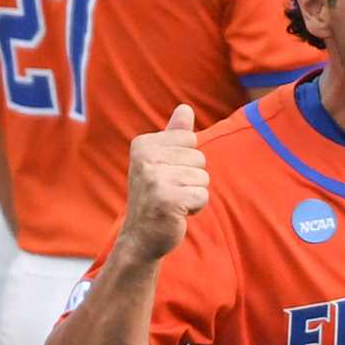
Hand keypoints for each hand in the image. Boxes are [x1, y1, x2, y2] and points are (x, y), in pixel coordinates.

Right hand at [118, 104, 208, 263]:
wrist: (141, 237)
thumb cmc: (156, 196)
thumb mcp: (162, 161)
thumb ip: (174, 134)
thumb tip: (186, 108)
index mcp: (143, 144)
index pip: (191, 140)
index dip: (187, 161)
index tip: (167, 175)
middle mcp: (145, 158)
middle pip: (200, 158)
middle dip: (192, 179)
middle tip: (170, 192)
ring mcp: (154, 179)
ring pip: (203, 178)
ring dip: (193, 194)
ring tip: (173, 202)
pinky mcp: (166, 199)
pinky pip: (202, 196)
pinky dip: (195, 207)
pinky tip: (176, 213)